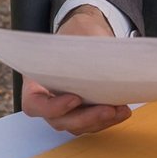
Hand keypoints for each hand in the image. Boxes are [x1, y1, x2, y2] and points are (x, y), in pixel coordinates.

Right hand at [20, 5, 132, 135]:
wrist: (86, 33)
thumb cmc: (77, 32)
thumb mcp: (79, 31)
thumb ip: (84, 46)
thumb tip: (103, 63)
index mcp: (35, 80)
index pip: (34, 104)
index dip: (53, 107)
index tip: (75, 98)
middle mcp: (47, 99)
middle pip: (60, 121)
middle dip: (85, 118)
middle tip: (107, 110)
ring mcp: (64, 108)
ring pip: (78, 126)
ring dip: (100, 122)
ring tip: (120, 110)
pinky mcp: (82, 111)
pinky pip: (91, 123)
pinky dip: (107, 120)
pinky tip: (122, 111)